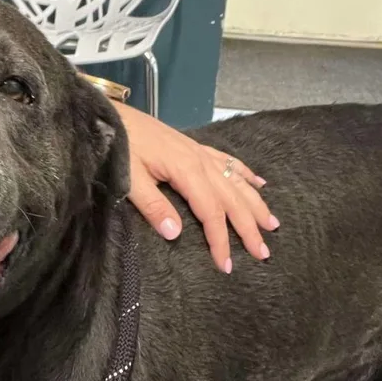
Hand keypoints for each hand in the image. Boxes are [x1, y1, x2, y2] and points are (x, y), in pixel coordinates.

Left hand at [116, 102, 278, 273]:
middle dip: (248, 228)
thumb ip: (153, 205)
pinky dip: (246, 174)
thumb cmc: (119, 147)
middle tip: (262, 253)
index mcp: (186, 171)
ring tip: (271, 224)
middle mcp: (200, 161)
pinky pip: (228, 162)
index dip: (220, 240)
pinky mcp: (194, 147)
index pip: (211, 212)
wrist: (110, 116)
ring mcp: (200, 152)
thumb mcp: (130, 179)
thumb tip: (175, 233)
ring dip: (255, 204)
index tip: (226, 264)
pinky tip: (259, 183)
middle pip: (232, 199)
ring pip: (236, 181)